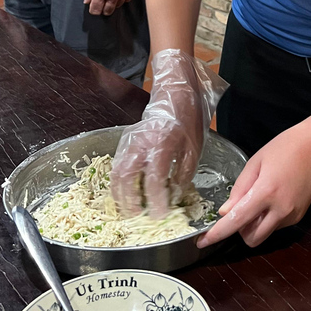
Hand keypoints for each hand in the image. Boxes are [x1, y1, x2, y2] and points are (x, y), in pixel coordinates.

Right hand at [111, 50, 226, 217]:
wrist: (174, 93)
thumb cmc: (187, 120)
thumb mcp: (193, 148)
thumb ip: (183, 173)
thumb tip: (174, 195)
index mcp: (161, 143)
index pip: (153, 179)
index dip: (155, 200)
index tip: (159, 214)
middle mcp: (140, 143)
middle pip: (126, 177)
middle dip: (129, 201)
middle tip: (137, 217)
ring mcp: (129, 141)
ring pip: (116, 172)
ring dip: (119, 194)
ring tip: (128, 210)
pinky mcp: (124, 141)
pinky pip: (116, 165)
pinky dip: (118, 182)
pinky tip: (125, 194)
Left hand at [197, 127, 310, 248]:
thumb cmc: (284, 149)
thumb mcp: (254, 163)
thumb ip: (238, 190)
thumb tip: (224, 212)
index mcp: (265, 193)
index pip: (236, 221)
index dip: (216, 234)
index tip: (202, 242)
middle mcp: (280, 210)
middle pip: (251, 238)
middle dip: (240, 230)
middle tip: (239, 209)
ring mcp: (291, 216)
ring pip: (263, 233)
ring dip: (254, 225)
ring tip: (259, 198)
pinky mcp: (298, 217)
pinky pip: (275, 226)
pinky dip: (268, 219)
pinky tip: (274, 198)